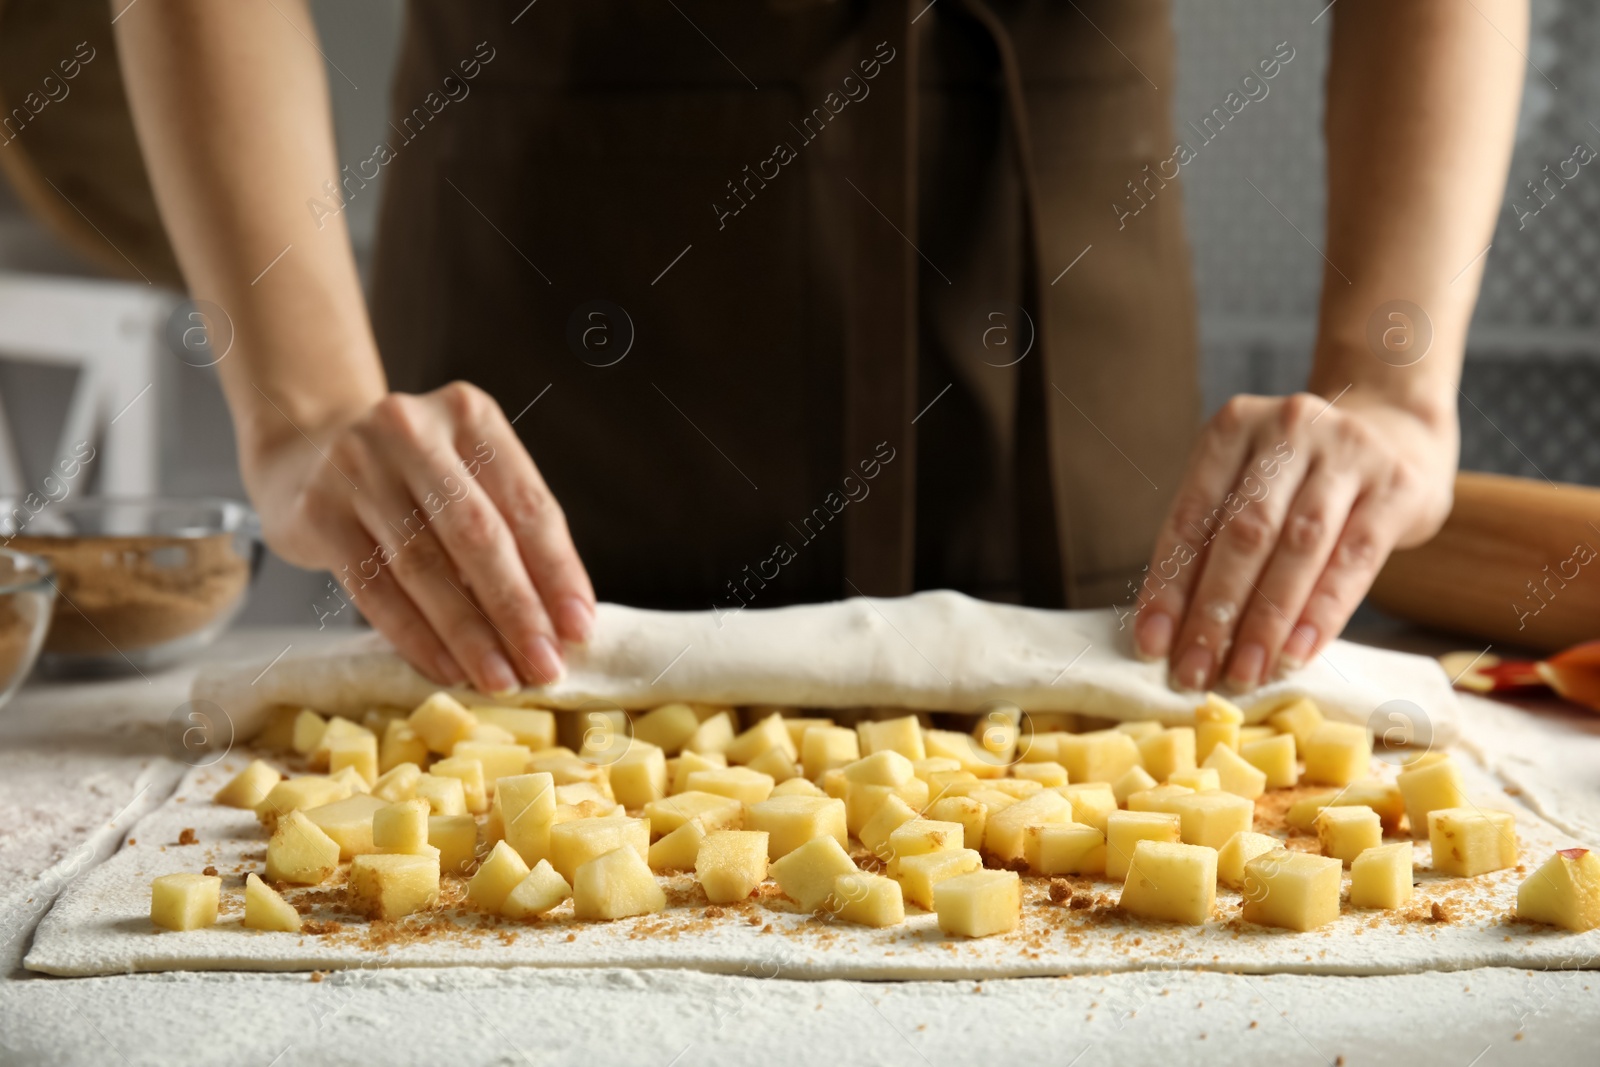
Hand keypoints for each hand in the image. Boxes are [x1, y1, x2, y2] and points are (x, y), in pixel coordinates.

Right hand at [249, 381, 594, 692]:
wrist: (305, 453)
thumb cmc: (412, 478)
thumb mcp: (467, 478)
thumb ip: (512, 532)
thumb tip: (562, 622)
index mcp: (469, 416)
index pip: (528, 504)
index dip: (558, 572)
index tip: (579, 629)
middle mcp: (411, 430)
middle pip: (478, 535)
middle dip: (517, 610)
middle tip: (545, 666)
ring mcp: (357, 467)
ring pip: (425, 567)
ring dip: (470, 634)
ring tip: (501, 679)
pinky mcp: (317, 512)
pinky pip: (375, 589)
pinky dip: (416, 636)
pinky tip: (447, 668)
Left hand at [1130, 391, 1455, 690]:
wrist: (1398, 439)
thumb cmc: (1302, 481)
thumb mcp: (1250, 488)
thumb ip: (1214, 543)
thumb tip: (1172, 633)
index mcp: (1233, 427)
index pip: (1189, 517)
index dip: (1168, 586)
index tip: (1150, 645)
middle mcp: (1288, 428)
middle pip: (1243, 533)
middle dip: (1214, 612)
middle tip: (1194, 672)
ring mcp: (1347, 450)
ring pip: (1297, 547)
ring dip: (1265, 621)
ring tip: (1243, 673)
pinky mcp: (1396, 485)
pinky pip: (1354, 559)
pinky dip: (1321, 613)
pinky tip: (1296, 654)